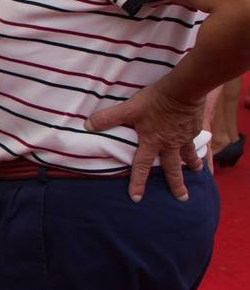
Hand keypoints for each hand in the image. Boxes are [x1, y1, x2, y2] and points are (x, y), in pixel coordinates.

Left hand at [87, 85, 205, 201]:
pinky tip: (202, 150)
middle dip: (176, 185)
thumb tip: (87, 126)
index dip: (137, 183)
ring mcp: (183, 138)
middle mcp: (169, 144)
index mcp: (152, 142)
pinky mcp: (194, 129)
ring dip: (191, 166)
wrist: (183, 91)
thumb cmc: (155, 101)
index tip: (136, 198)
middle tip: (182, 198)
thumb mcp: (128, 108)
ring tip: (196, 173)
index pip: (141, 167)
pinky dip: (199, 150)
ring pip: (188, 157)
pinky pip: (196, 144)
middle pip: (172, 169)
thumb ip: (108, 118)